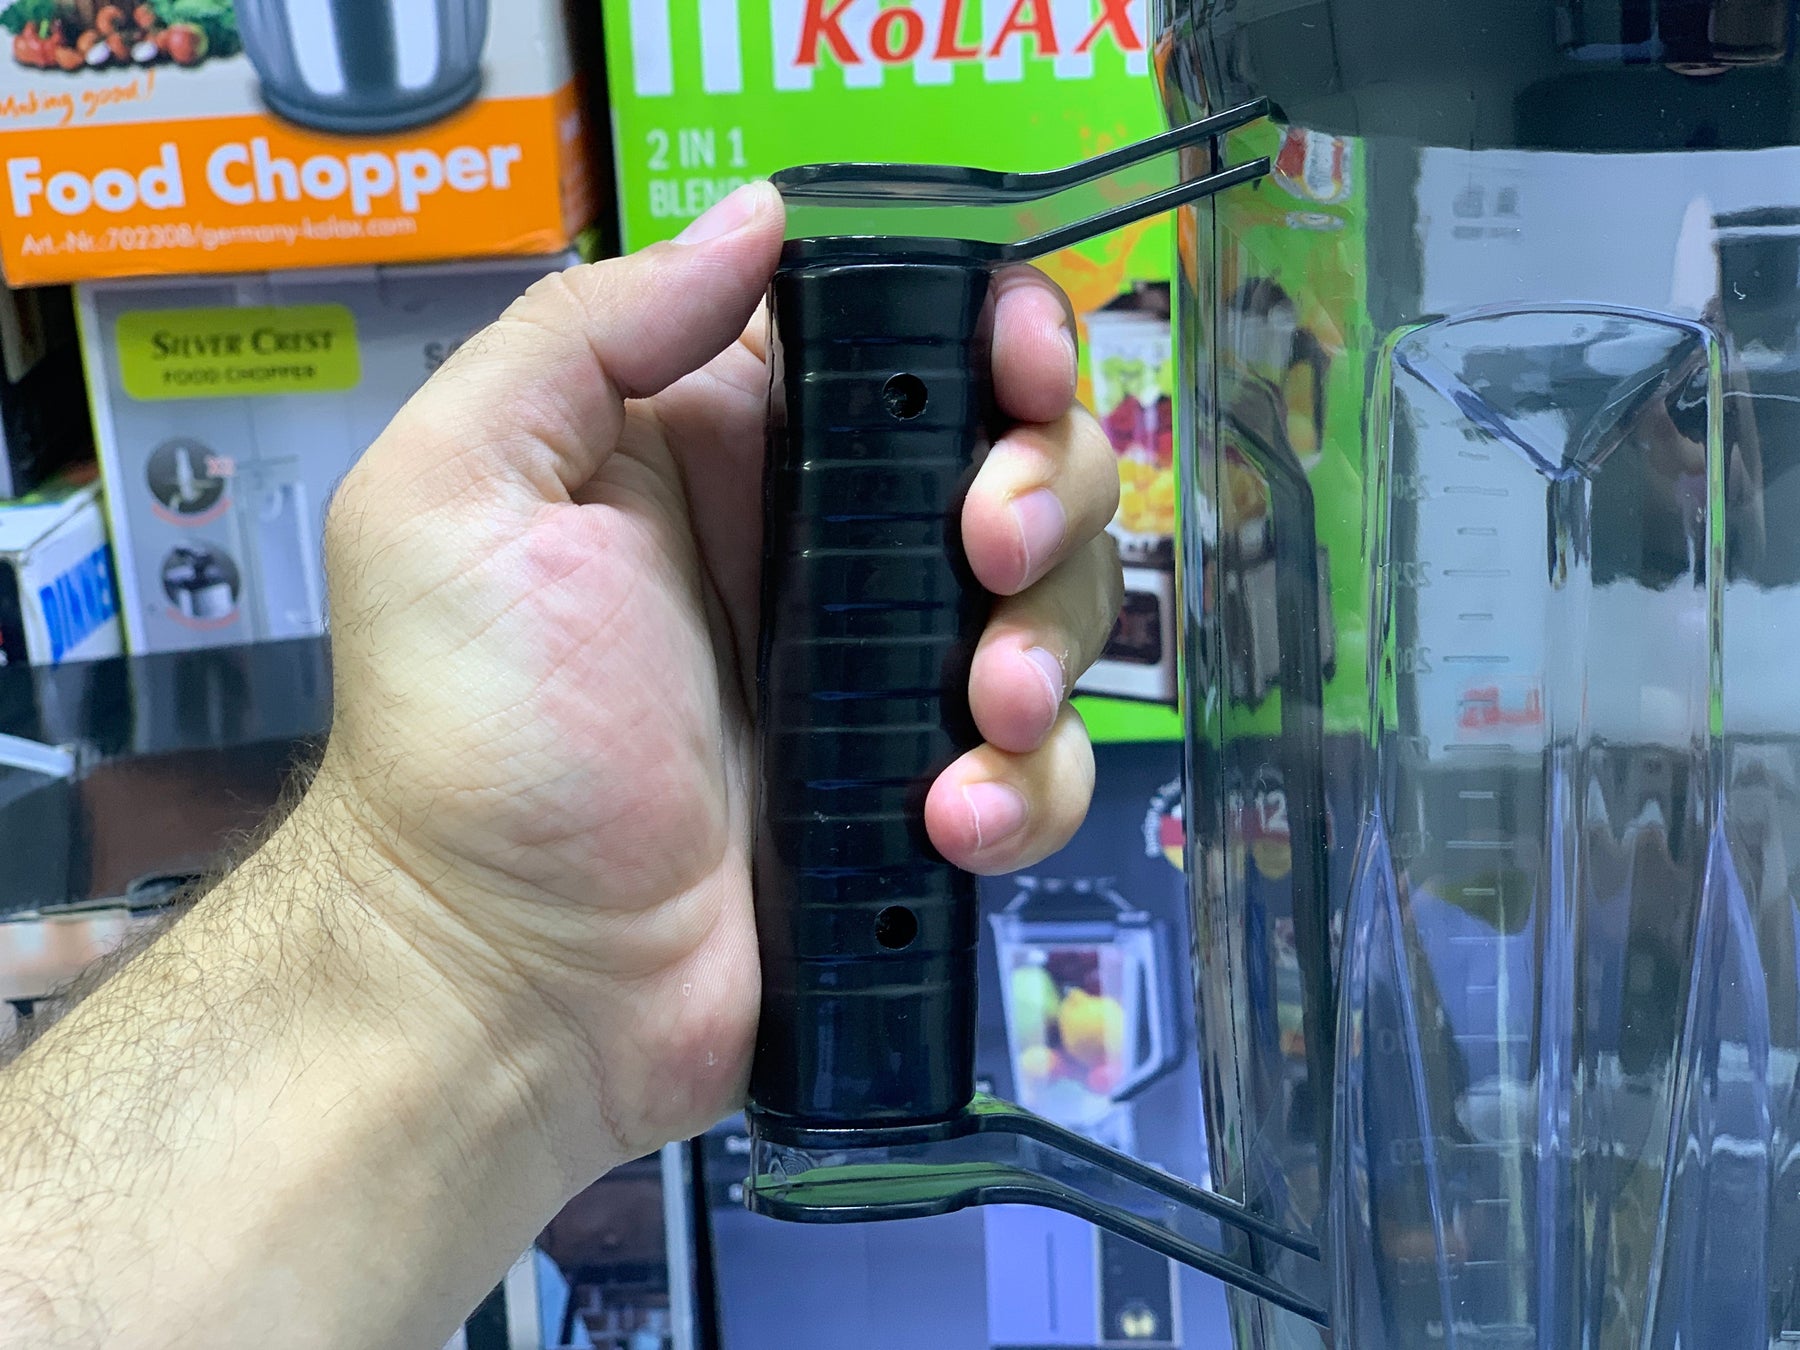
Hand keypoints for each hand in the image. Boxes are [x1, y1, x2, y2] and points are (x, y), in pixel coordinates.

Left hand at [308, 181, 1122, 1177]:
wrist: (505, 987)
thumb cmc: (473, 739)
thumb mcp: (462, 497)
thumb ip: (591, 335)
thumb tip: (758, 218)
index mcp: (722, 454)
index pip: (901, 345)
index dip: (989, 334)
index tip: (1016, 367)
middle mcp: (819, 552)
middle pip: (1017, 463)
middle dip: (1045, 490)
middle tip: (986, 554)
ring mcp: (882, 683)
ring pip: (1056, 608)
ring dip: (1049, 645)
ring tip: (981, 708)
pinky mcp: (921, 800)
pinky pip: (1041, 766)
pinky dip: (1026, 788)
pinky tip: (948, 823)